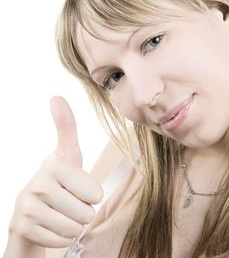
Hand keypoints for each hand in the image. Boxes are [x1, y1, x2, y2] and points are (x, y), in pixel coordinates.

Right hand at [9, 96, 102, 247]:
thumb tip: (56, 96)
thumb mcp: (68, 154)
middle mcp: (37, 184)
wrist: (31, 212)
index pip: (95, 193)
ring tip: (60, 213)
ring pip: (74, 229)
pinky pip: (61, 240)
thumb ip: (67, 126)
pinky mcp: (23, 229)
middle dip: (82, 211)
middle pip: (86, 212)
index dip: (91, 194)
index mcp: (53, 163)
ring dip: (73, 225)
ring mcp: (27, 208)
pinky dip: (61, 237)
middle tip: (68, 202)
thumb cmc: (59, 180)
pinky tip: (50, 225)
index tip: (76, 187)